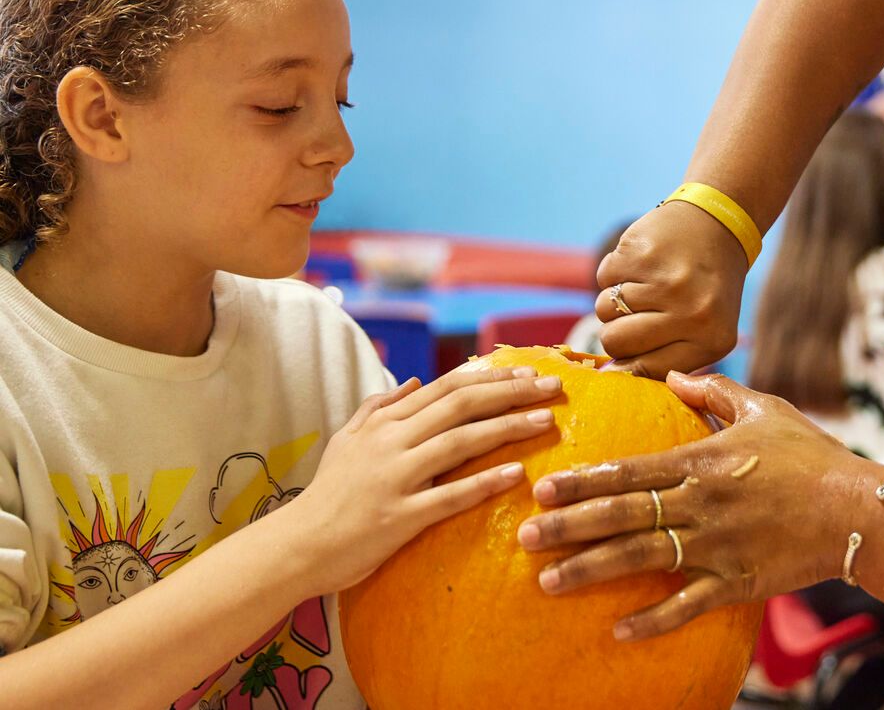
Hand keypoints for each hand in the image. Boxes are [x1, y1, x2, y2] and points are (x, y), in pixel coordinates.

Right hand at [278, 364, 562, 595]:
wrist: (296, 546)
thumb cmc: (327, 494)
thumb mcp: (346, 440)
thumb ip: (379, 406)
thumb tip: (417, 378)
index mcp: (385, 422)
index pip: (447, 387)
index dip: (492, 376)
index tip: (529, 371)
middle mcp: (392, 442)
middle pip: (461, 405)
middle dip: (512, 391)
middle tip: (553, 386)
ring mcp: (396, 478)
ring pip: (460, 441)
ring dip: (508, 427)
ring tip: (546, 420)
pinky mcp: (400, 517)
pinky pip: (449, 496)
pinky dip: (484, 483)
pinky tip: (517, 474)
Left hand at [516, 373, 870, 640]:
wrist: (856, 508)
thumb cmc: (810, 454)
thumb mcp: (763, 408)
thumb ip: (714, 392)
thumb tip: (673, 377)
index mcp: (701, 460)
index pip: (628, 470)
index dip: (582, 480)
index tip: (541, 488)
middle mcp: (700, 503)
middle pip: (621, 515)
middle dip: (568, 527)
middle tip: (525, 537)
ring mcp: (716, 545)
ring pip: (641, 559)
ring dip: (591, 571)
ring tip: (548, 582)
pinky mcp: (736, 581)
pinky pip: (686, 605)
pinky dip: (652, 620)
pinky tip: (618, 631)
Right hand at [591, 201, 747, 378]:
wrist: (718, 225)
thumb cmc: (706, 287)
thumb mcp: (706, 330)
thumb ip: (667, 358)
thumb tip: (611, 376)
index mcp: (712, 340)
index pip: (644, 370)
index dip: (628, 362)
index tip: (629, 351)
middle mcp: (692, 312)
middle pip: (615, 342)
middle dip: (616, 330)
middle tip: (638, 313)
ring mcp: (666, 281)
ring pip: (603, 310)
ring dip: (614, 300)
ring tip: (644, 285)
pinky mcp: (643, 253)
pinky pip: (602, 277)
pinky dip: (615, 272)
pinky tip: (643, 264)